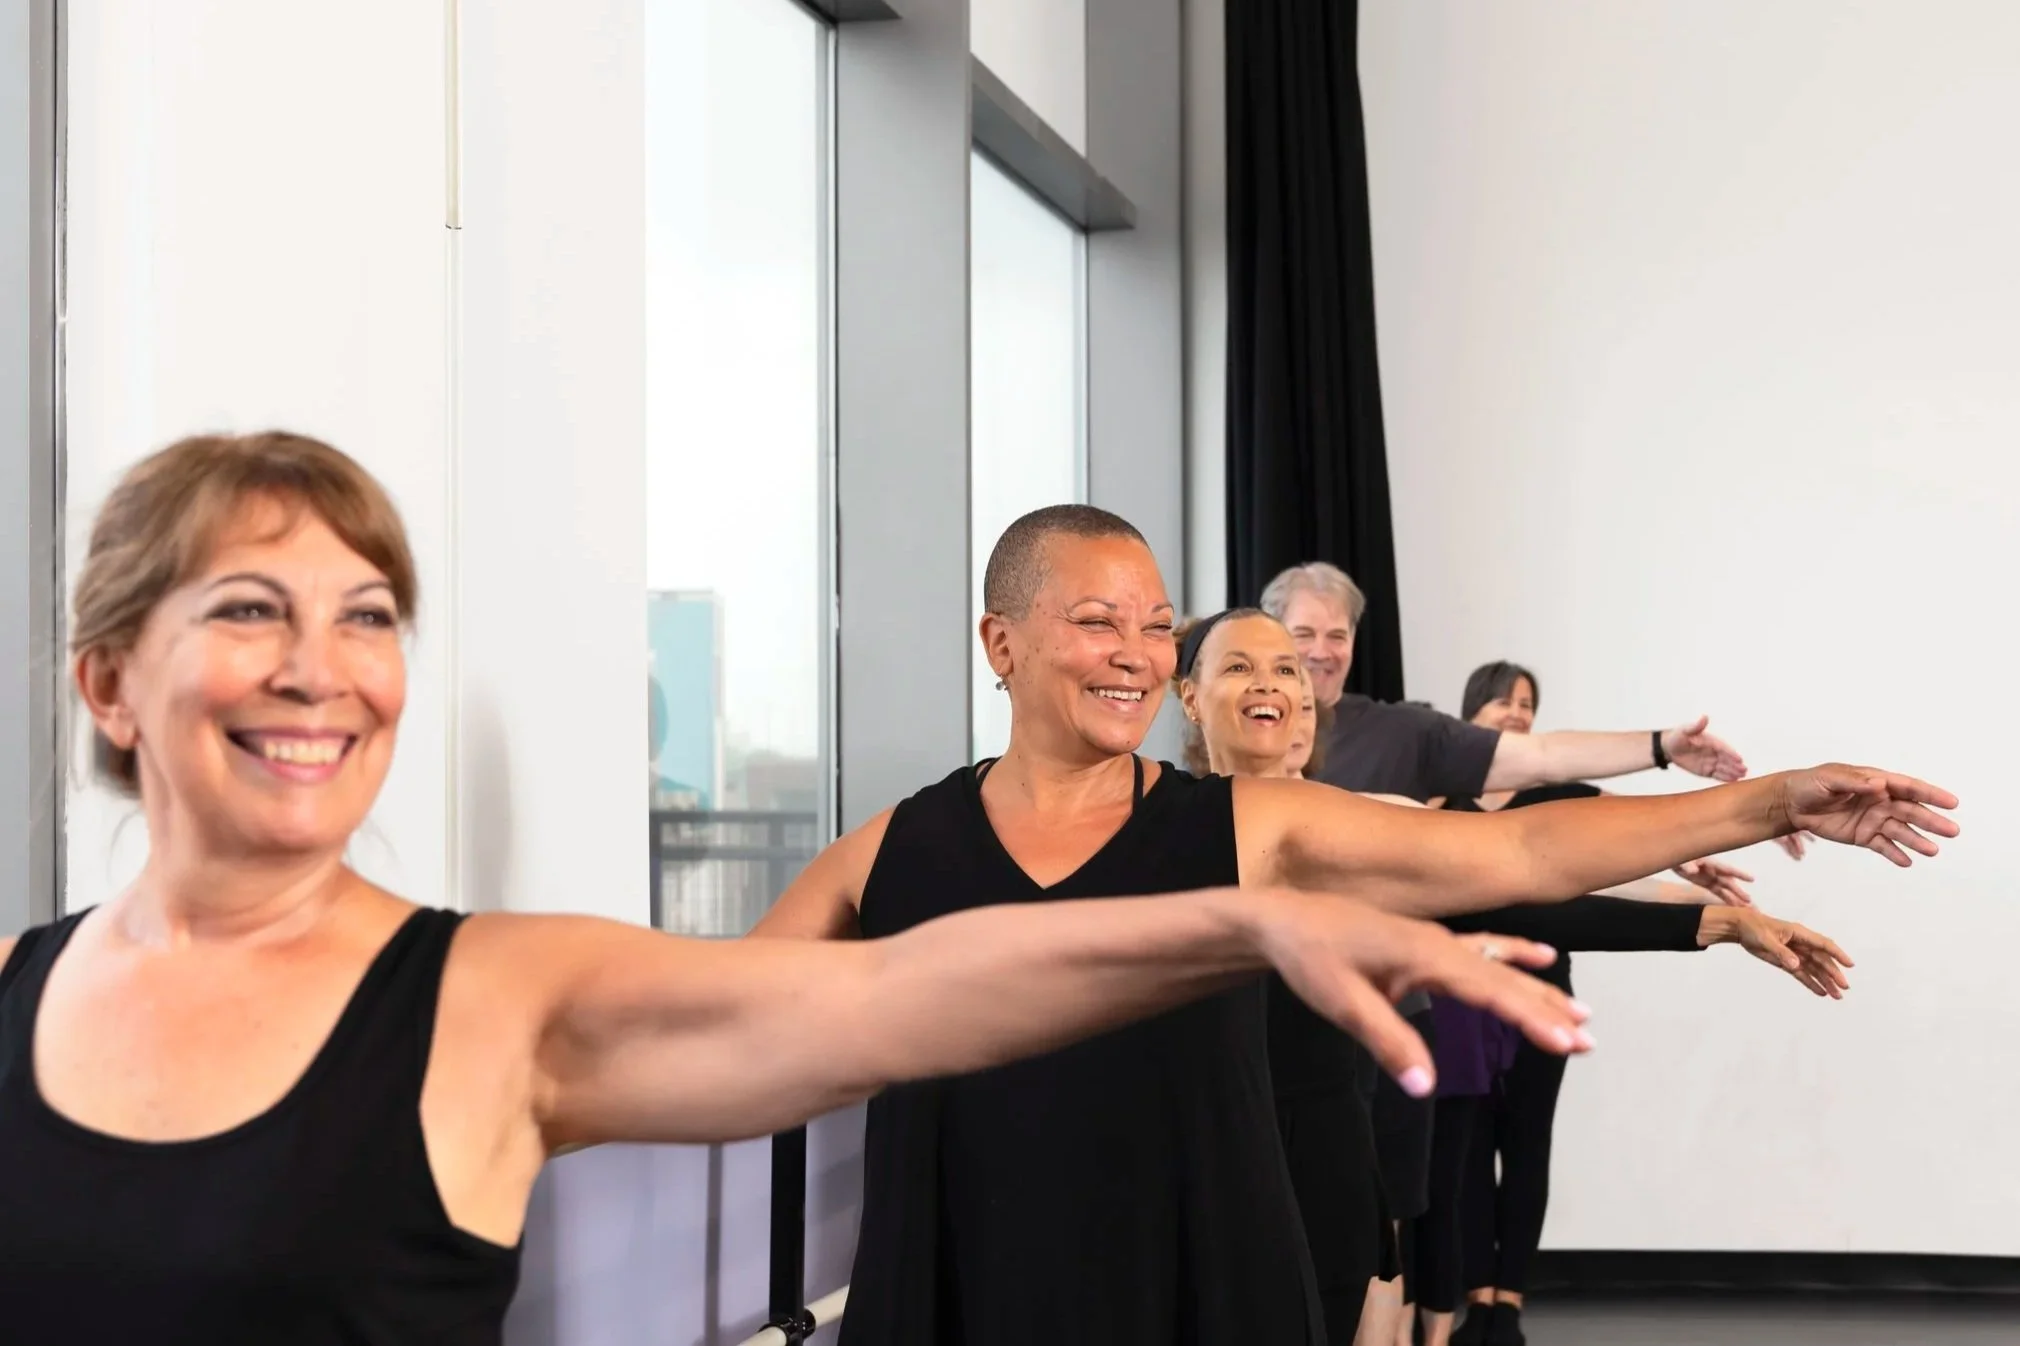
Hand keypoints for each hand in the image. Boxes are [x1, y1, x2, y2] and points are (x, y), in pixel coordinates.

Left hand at [1251, 891, 1592, 1096]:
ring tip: (1581, 1013)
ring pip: (1498, 964)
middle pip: (1502, 978)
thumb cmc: (1309, 958)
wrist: (1281, 919)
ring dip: (1538, 989)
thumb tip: (1425, 1087)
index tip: (1566, 1043)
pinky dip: (1513, 954)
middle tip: (1587, 1042)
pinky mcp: (1424, 943)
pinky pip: (1482, 947)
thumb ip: (1387, 1041)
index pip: (1488, 991)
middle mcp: (1437, 942)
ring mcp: (1433, 939)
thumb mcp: (1340, 1004)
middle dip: (1546, 1010)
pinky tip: (1539, 958)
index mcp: (1422, 954)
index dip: (1529, 1018)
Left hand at [1662, 716, 1747, 781]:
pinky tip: (1733, 780)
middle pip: (1726, 759)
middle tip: (1744, 770)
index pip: (1722, 748)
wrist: (1669, 748)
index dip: (1730, 753)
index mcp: (1711, 741)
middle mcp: (1713, 752)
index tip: (1739, 758)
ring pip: (1724, 768)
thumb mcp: (1684, 730)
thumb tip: (1704, 717)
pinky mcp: (1706, 770)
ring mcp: (1711, 762)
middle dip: (1735, 765)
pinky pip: (1717, 775)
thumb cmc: (1677, 736)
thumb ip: (1696, 726)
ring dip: (1733, 772)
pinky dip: (1725, 778)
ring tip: (1742, 776)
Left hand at [1672, 857, 1754, 906]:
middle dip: (1738, 891)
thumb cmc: (1679, 856)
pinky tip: (1734, 906)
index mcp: (1710, 863)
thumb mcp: (1681, 859)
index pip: (1726, 869)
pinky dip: (1726, 899)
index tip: (1752, 879)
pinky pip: (1718, 892)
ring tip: (1746, 908)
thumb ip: (1687, 865)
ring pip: (1726, 889)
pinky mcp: (1706, 883)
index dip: (1739, 874)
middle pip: (1728, 882)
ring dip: (1735, 898)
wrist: (1672, 858)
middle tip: (1750, 902)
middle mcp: (1714, 871)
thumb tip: (1693, 871)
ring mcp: (1711, 877)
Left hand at [1705, 908, 1854, 998]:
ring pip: (1814, 969)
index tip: (1850, 964)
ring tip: (1837, 996)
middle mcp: (1801, 944)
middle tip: (1844, 987)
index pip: (1823, 944)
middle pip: (1822, 960)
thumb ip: (1781, 952)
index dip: (1837, 954)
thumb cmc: (1753, 927)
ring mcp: (1795, 953)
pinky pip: (1802, 974)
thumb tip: (1796, 965)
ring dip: (1826, 982)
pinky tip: (1821, 992)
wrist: (1740, 928)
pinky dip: (1811, 983)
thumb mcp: (1766, 939)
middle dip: (1834, 973)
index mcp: (1799, 933)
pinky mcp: (1787, 962)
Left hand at [1777, 765, 1960, 865]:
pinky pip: (1883, 846)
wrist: (1791, 803)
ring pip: (1901, 831)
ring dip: (1917, 840)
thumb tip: (1879, 784)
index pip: (1908, 788)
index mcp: (1876, 782)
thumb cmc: (1811, 784)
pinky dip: (1895, 854)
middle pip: (1911, 811)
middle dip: (1931, 821)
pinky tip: (1907, 862)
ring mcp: (1874, 820)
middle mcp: (1880, 801)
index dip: (1930, 794)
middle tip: (1952, 831)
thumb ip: (1854, 782)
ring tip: (1932, 850)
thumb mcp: (1829, 779)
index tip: (1951, 802)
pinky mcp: (1864, 836)